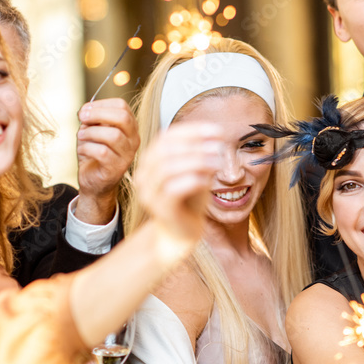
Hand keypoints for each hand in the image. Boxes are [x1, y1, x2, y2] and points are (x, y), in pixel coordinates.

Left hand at [74, 98, 139, 224]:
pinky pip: (102, 152)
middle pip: (123, 117)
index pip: (122, 106)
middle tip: (82, 117)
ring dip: (91, 132)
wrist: (94, 181)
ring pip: (113, 135)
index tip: (85, 110)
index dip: (101, 104)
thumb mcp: (93, 131)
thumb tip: (86, 110)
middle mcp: (133, 140)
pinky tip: (82, 150)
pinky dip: (87, 148)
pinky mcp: (117, 168)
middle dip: (98, 114)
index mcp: (130, 127)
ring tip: (81, 136)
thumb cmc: (94, 153)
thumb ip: (92, 119)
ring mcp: (127, 155)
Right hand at [133, 121, 220, 247]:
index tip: (218, 130)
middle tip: (219, 147)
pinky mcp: (159, 209)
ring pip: (167, 168)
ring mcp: (148, 192)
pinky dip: (192, 180)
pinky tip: (207, 180)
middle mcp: (143, 174)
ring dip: (196, 161)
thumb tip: (215, 137)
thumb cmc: (189, 200)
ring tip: (218, 162)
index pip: (167, 137)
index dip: (193, 131)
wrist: (181, 233)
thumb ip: (199, 155)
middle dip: (195, 145)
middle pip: (165, 149)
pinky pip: (172, 190)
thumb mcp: (196, 172)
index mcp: (150, 161)